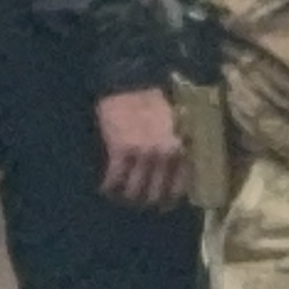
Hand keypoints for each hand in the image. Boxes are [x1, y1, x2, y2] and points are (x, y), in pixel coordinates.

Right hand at [95, 87, 188, 209]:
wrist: (132, 84)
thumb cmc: (156, 103)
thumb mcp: (178, 128)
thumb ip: (180, 150)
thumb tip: (177, 175)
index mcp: (182, 149)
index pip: (179, 188)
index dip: (168, 201)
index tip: (161, 204)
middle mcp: (166, 155)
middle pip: (155, 195)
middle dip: (145, 201)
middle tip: (137, 200)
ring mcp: (143, 154)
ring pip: (133, 192)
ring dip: (126, 197)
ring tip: (120, 195)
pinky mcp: (121, 150)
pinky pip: (113, 180)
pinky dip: (108, 187)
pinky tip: (106, 187)